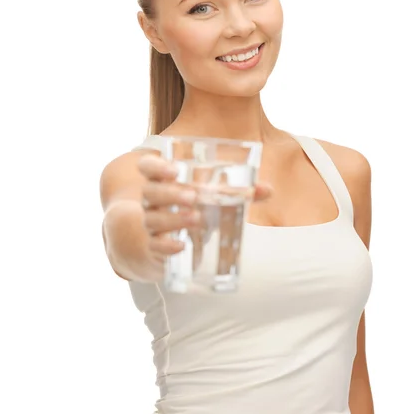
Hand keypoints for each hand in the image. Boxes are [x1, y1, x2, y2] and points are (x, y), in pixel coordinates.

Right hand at [137, 154, 271, 263]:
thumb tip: (268, 190)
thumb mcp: (211, 197)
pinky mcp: (156, 247)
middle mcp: (152, 201)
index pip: (147, 167)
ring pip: (152, 220)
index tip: (174, 170)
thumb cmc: (192, 209)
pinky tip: (182, 245)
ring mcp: (151, 224)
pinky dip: (167, 246)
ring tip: (196, 218)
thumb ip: (237, 191)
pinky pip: (156, 246)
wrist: (169, 242)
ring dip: (173, 219)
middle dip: (171, 193)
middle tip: (193, 196)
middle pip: (151, 193)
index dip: (156, 166)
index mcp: (162, 181)